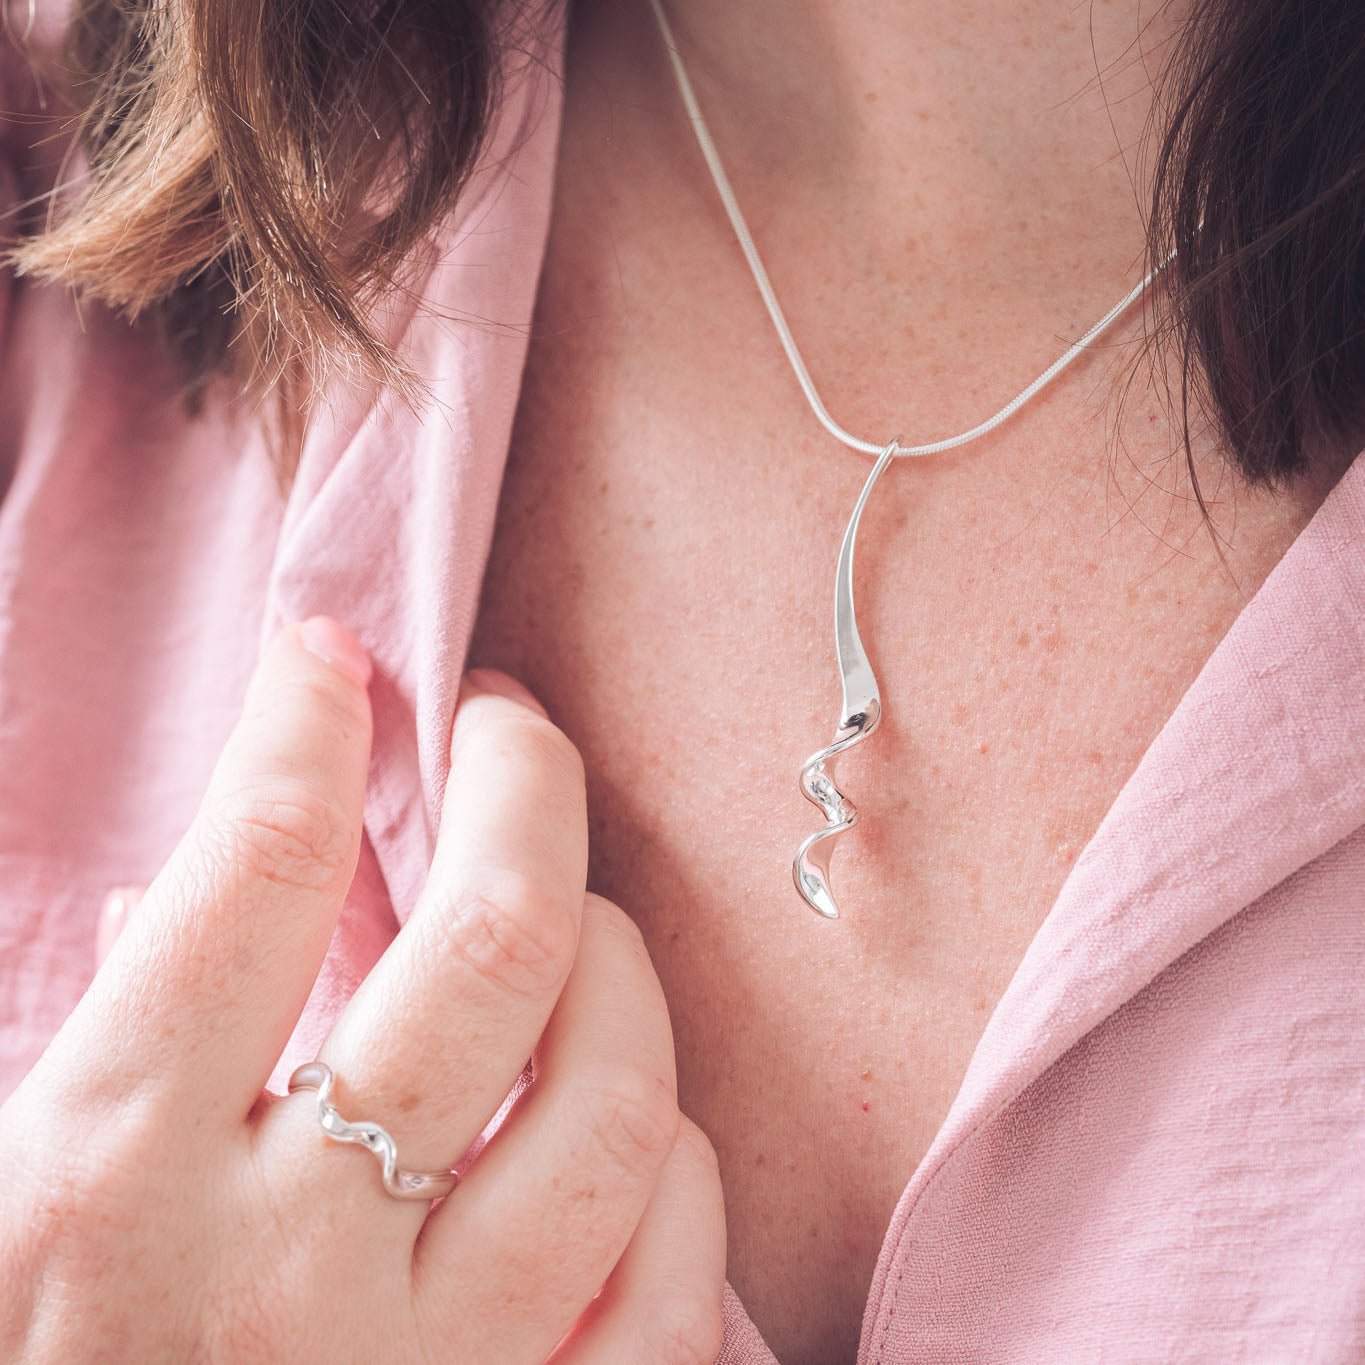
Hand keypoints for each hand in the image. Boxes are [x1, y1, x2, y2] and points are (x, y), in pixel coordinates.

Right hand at [0, 618, 725, 1362]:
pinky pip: (670, 1276)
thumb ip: (115, 1030)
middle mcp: (287, 1270)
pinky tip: (621, 1115)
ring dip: (616, 961)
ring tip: (576, 913)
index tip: (332, 661)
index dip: (307, 721)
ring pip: (613, 1101)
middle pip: (494, 948)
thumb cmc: (34, 1360)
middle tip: (503, 723)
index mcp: (112, 1177)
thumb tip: (221, 869)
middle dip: (520, 783)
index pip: (258, 867)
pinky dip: (668, 1161)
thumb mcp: (3, 1195)